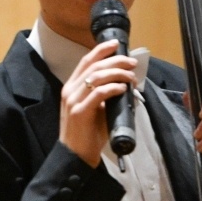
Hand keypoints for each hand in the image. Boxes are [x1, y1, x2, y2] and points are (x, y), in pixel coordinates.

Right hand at [59, 40, 136, 164]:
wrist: (76, 156)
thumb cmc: (88, 134)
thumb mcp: (96, 109)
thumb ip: (105, 96)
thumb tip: (125, 85)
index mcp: (72, 87)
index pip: (86, 61)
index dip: (101, 50)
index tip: (116, 44)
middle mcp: (70, 90)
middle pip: (94, 65)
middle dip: (115, 60)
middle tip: (132, 63)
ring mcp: (73, 101)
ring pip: (96, 76)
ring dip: (117, 74)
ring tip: (131, 77)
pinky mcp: (79, 112)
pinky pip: (98, 94)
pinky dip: (112, 88)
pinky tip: (122, 88)